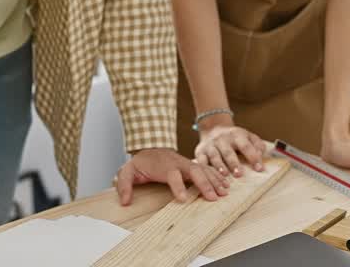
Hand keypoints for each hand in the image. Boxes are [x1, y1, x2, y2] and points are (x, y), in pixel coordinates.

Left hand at [114, 148, 229, 205]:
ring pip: (203, 170)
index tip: (182, 199)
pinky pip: (207, 170)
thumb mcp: (128, 171)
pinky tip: (225, 184)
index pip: (172, 175)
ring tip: (224, 192)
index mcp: (164, 166)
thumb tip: (125, 201)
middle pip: (194, 171)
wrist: (150, 147)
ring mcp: (187, 164)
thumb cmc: (141, 162)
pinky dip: (217, 176)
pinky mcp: (192, 166)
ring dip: (214, 181)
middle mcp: (178, 164)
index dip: (178, 187)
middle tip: (212, 197)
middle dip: (204, 184)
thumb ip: (124, 185)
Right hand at [195, 123, 267, 177]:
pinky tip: (209, 177)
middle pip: (228, 151)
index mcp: (236, 135)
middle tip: (239, 174)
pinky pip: (201, 160)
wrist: (214, 129)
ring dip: (219, 166)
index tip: (259, 169)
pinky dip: (205, 169)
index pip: (245, 145)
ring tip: (225, 175)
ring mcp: (210, 145)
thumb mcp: (249, 136)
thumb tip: (260, 158)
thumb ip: (258, 146)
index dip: (252, 156)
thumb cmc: (236, 138)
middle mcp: (222, 139)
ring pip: (214, 156)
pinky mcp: (200, 151)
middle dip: (233, 163)